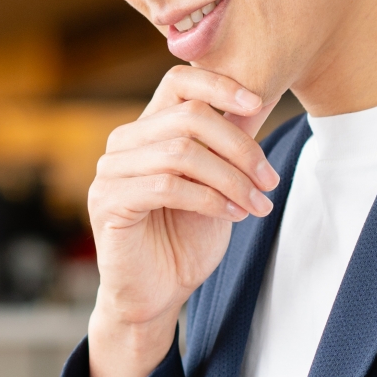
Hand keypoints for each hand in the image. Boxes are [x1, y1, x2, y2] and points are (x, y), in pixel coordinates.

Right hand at [87, 66, 278, 376]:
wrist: (156, 295)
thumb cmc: (184, 239)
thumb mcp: (215, 185)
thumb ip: (224, 149)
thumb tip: (257, 104)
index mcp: (148, 130)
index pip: (178, 81)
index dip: (219, 85)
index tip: (258, 105)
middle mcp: (123, 143)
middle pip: (189, 116)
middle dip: (240, 147)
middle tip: (269, 180)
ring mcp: (110, 172)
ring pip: (181, 151)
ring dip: (230, 178)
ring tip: (255, 204)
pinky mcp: (108, 203)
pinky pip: (166, 186)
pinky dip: (208, 199)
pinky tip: (230, 215)